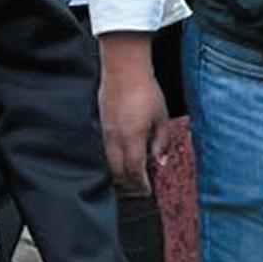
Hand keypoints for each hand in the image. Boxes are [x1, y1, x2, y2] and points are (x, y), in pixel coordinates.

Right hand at [98, 39, 170, 196]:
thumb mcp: (161, 117)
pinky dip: (114, 161)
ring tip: (131, 179)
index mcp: (132, 137)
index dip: (141, 184)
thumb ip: (161, 142)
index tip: (147, 191)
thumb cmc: (145, 90)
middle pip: (118, 172)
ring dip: (120, 174)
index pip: (135, 170)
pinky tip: (122, 160)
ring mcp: (105, 132)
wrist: (123, 69)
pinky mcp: (101, 126)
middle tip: (139, 190)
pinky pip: (105, 151)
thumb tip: (160, 161)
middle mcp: (115, 138)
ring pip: (109, 163)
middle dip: (129, 184)